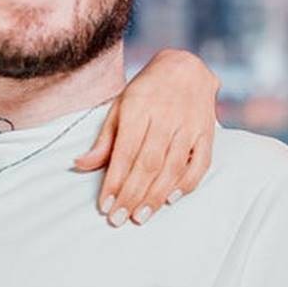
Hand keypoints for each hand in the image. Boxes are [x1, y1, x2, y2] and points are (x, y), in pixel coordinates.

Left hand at [74, 48, 217, 227]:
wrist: (186, 67)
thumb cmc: (146, 91)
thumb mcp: (119, 107)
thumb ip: (104, 140)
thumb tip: (80, 165)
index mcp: (137, 110)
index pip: (124, 153)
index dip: (114, 181)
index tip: (105, 205)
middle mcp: (164, 118)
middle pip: (147, 164)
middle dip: (131, 195)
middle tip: (119, 219)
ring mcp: (188, 126)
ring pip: (172, 168)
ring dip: (155, 196)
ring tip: (140, 216)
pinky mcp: (207, 133)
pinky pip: (200, 164)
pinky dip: (187, 184)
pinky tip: (171, 199)